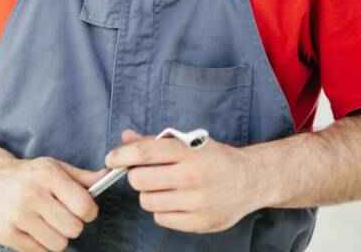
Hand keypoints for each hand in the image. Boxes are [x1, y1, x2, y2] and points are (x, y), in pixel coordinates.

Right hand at [0, 156, 105, 251]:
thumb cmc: (31, 175)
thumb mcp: (56, 168)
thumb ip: (82, 177)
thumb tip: (107, 176)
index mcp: (48, 175)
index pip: (82, 205)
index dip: (90, 211)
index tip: (85, 210)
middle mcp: (32, 194)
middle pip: (73, 228)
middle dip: (74, 224)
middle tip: (65, 217)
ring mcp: (17, 216)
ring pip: (58, 244)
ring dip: (58, 237)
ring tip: (50, 223)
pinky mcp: (6, 233)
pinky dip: (42, 244)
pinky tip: (36, 229)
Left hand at [105, 129, 250, 233]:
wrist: (249, 180)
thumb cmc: (214, 157)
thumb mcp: (188, 141)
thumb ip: (154, 141)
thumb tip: (125, 138)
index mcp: (188, 151)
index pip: (145, 153)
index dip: (122, 156)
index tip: (111, 158)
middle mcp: (191, 176)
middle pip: (140, 180)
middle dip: (137, 176)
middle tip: (146, 173)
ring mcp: (195, 201)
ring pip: (148, 201)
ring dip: (149, 194)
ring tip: (164, 187)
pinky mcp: (198, 222)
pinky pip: (161, 218)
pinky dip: (162, 210)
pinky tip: (175, 200)